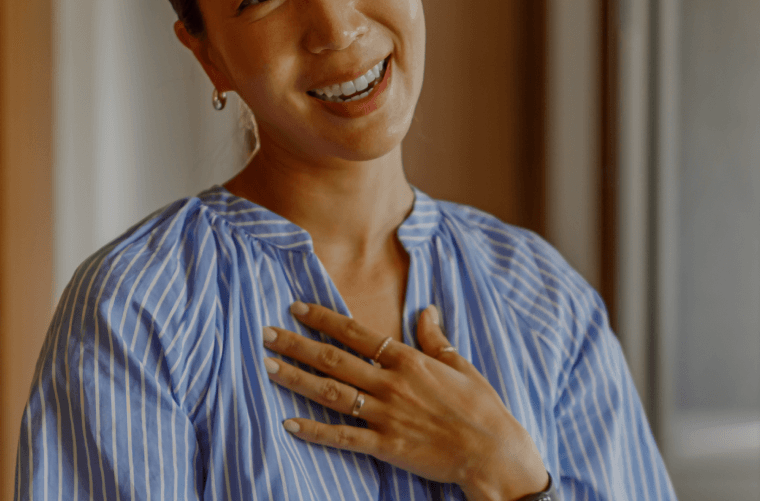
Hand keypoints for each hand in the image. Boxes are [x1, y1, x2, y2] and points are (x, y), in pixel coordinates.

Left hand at [262, 302, 548, 500]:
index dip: (324, 319)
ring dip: (297, 379)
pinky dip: (313, 430)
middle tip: (267, 333)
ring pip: (331, 393)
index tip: (297, 308)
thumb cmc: (482, 407)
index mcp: (410, 360)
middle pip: (334, 359)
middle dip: (297, 344)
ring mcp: (386, 414)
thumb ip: (436, 339)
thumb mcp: (461, 365)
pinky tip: (288, 423)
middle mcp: (392, 383)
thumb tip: (426, 309)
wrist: (492, 451)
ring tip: (268, 367)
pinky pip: (342, 436)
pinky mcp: (385, 444)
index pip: (357, 333)